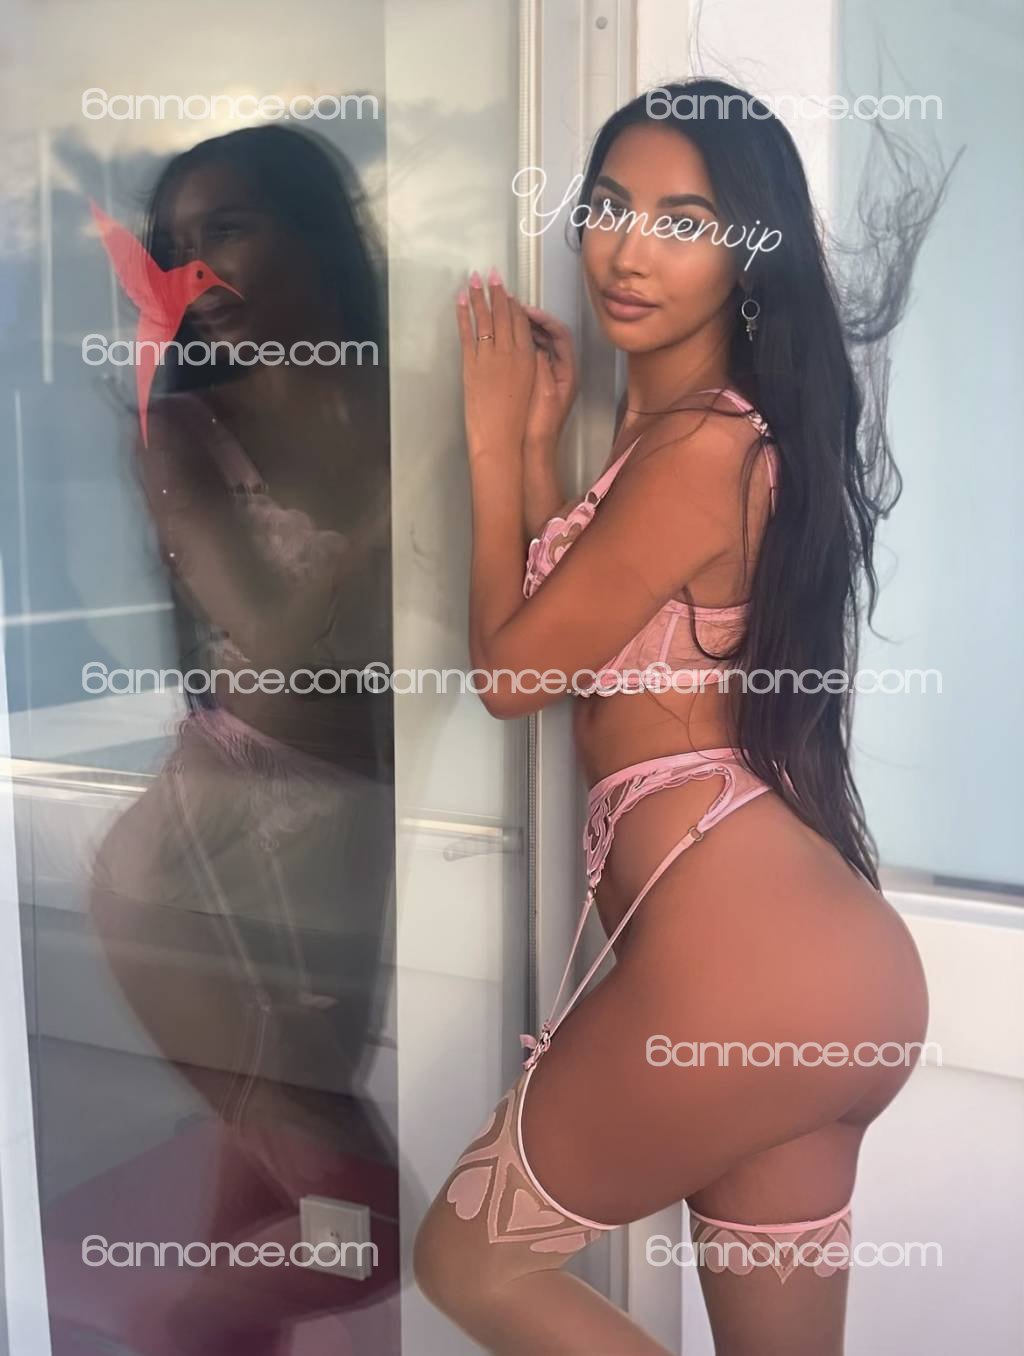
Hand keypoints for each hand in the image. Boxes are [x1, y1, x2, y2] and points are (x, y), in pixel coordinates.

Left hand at [455, 269, 534, 458]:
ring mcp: (490, 357)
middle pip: (504, 315)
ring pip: (485, 319)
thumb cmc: (522, 422)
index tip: (508, 292)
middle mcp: (510, 353)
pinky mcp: (472, 365)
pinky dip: (463, 314)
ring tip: (474, 279)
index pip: (522, 322)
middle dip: (497, 293)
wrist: (504, 438)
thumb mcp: (535, 390)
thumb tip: (528, 353)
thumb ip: (531, 367)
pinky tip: (460, 300)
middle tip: (491, 274)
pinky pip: (467, 332)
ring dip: (478, 296)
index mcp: (528, 358)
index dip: (514, 305)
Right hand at [521, 304, 577, 453]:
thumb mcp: (544, 393)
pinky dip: (524, 344)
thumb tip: (536, 345)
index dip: (545, 320)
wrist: (536, 447)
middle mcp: (563, 369)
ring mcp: (552, 374)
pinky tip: (510, 339)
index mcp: (569, 371)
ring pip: (543, 344)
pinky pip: (535, 354)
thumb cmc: (541, 423)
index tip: (527, 311)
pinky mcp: (540, 380)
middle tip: (516, 310)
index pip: (561, 335)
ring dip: (529, 331)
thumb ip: (542, 367)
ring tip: (511, 320)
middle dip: (536, 321)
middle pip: (553, 336)